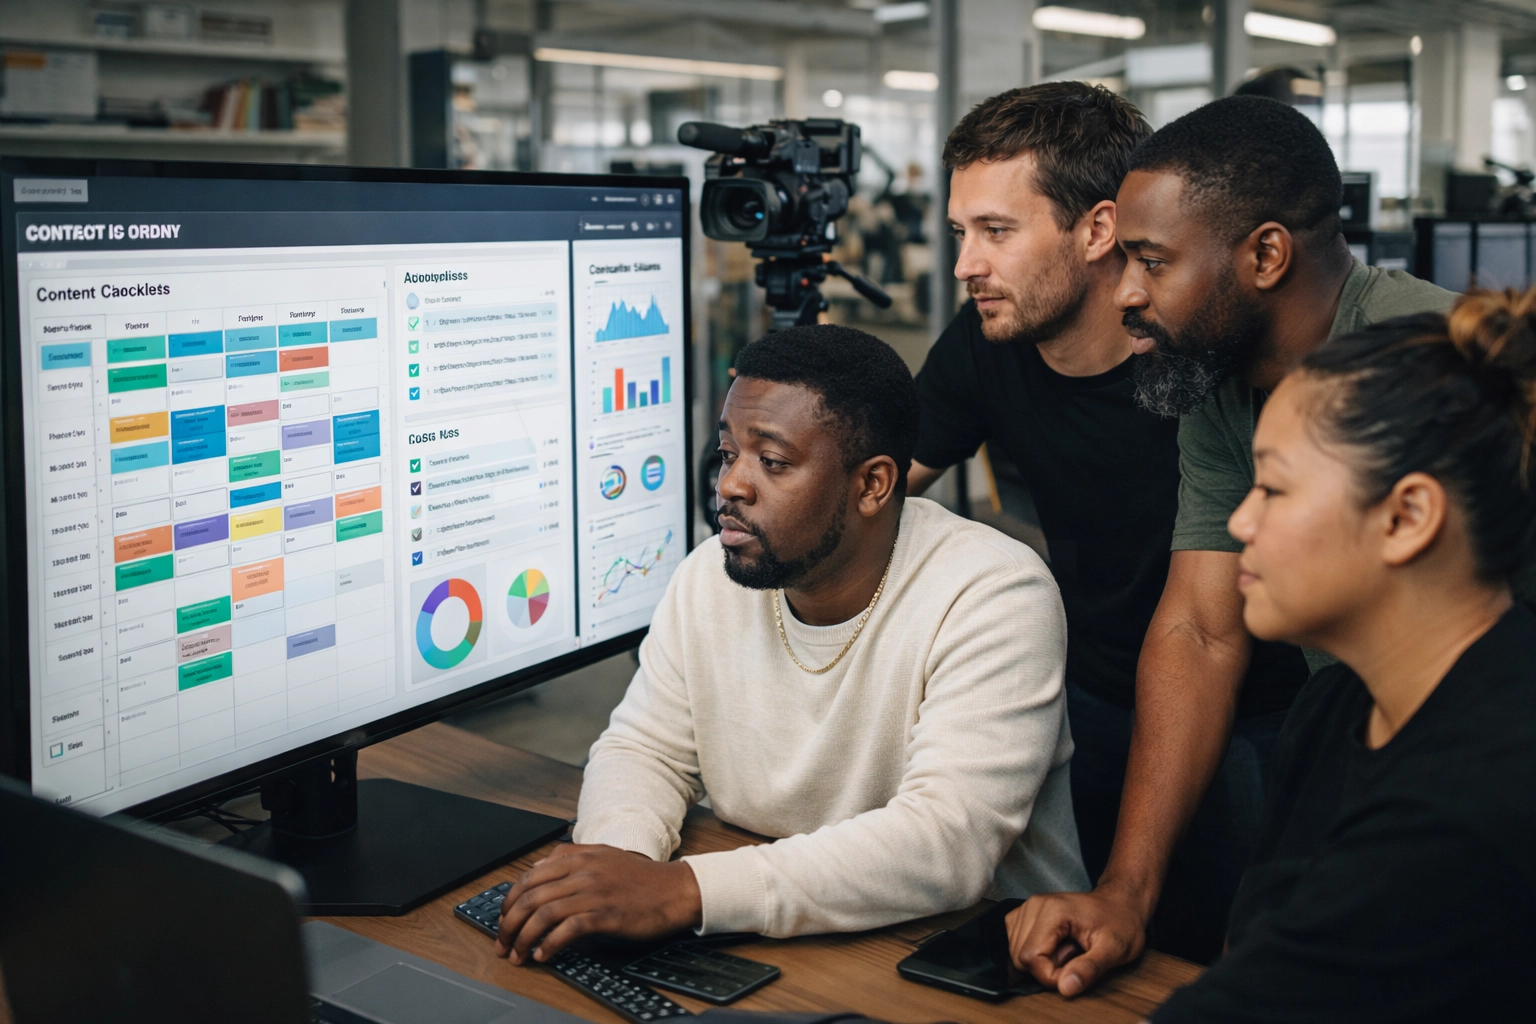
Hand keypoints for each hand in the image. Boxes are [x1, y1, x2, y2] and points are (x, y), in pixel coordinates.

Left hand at [494, 843, 702, 964]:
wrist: (675, 890)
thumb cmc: (640, 878)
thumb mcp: (603, 856)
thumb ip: (570, 858)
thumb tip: (537, 869)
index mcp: (579, 857)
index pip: (528, 876)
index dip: (509, 901)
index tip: (503, 919)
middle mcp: (582, 872)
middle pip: (530, 896)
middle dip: (508, 924)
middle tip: (503, 943)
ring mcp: (594, 892)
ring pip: (544, 914)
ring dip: (524, 938)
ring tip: (518, 955)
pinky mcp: (606, 915)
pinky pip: (567, 930)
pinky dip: (550, 945)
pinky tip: (544, 955)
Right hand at [1006, 885, 1146, 997]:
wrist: (1120, 903)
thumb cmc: (1120, 923)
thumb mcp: (1114, 950)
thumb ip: (1089, 969)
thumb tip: (1065, 988)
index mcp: (1052, 911)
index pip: (1030, 958)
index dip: (1051, 976)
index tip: (1075, 972)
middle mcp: (1034, 905)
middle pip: (1020, 956)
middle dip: (1047, 967)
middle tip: (1075, 956)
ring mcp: (1027, 907)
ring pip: (1016, 952)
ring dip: (1041, 960)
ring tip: (1068, 948)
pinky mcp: (1025, 913)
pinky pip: (1016, 943)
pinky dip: (1034, 952)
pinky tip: (1055, 945)